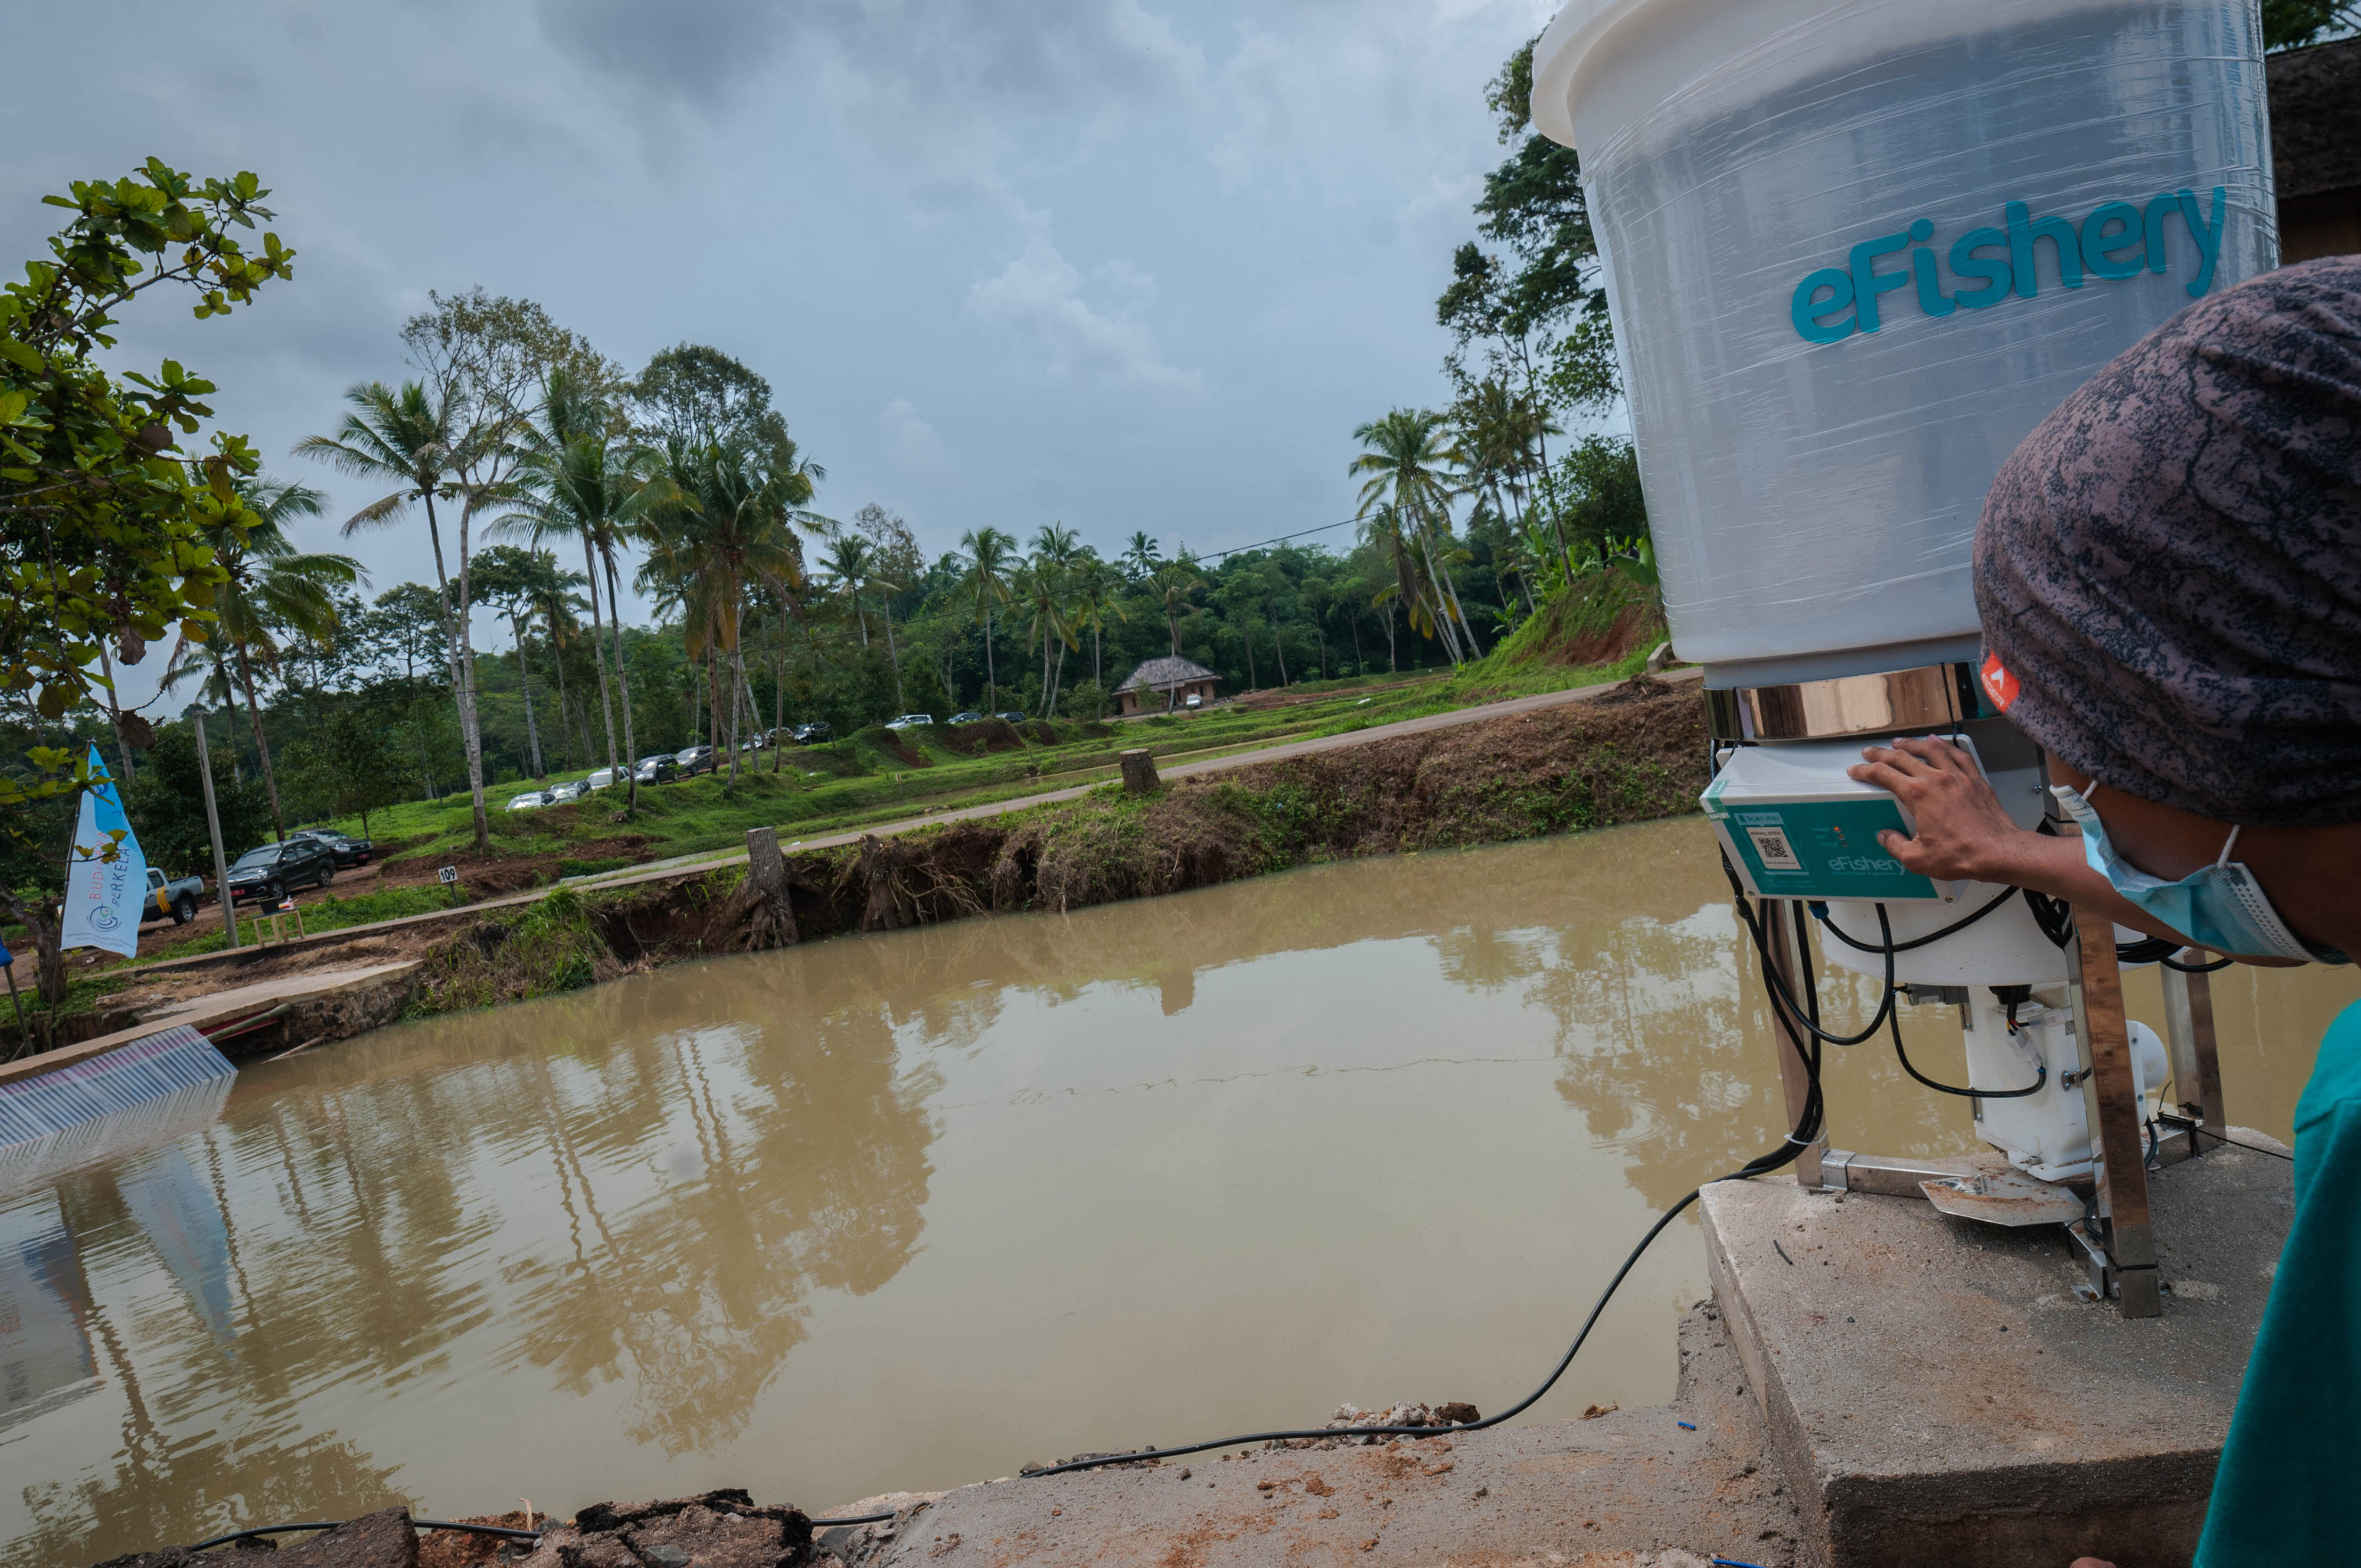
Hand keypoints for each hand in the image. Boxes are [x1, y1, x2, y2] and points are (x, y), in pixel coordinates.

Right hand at [1846, 736, 2027, 882]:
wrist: (1997, 851)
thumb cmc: (1961, 854)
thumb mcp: (1917, 858)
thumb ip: (1896, 845)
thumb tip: (1886, 836)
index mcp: (1917, 795)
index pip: (1883, 774)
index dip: (1865, 770)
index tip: (1857, 770)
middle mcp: (1936, 779)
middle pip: (1902, 758)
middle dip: (1881, 754)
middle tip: (1871, 752)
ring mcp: (1957, 776)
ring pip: (1930, 750)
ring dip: (1911, 744)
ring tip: (1900, 742)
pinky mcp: (1974, 779)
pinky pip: (1957, 755)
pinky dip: (1944, 746)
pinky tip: (1939, 743)